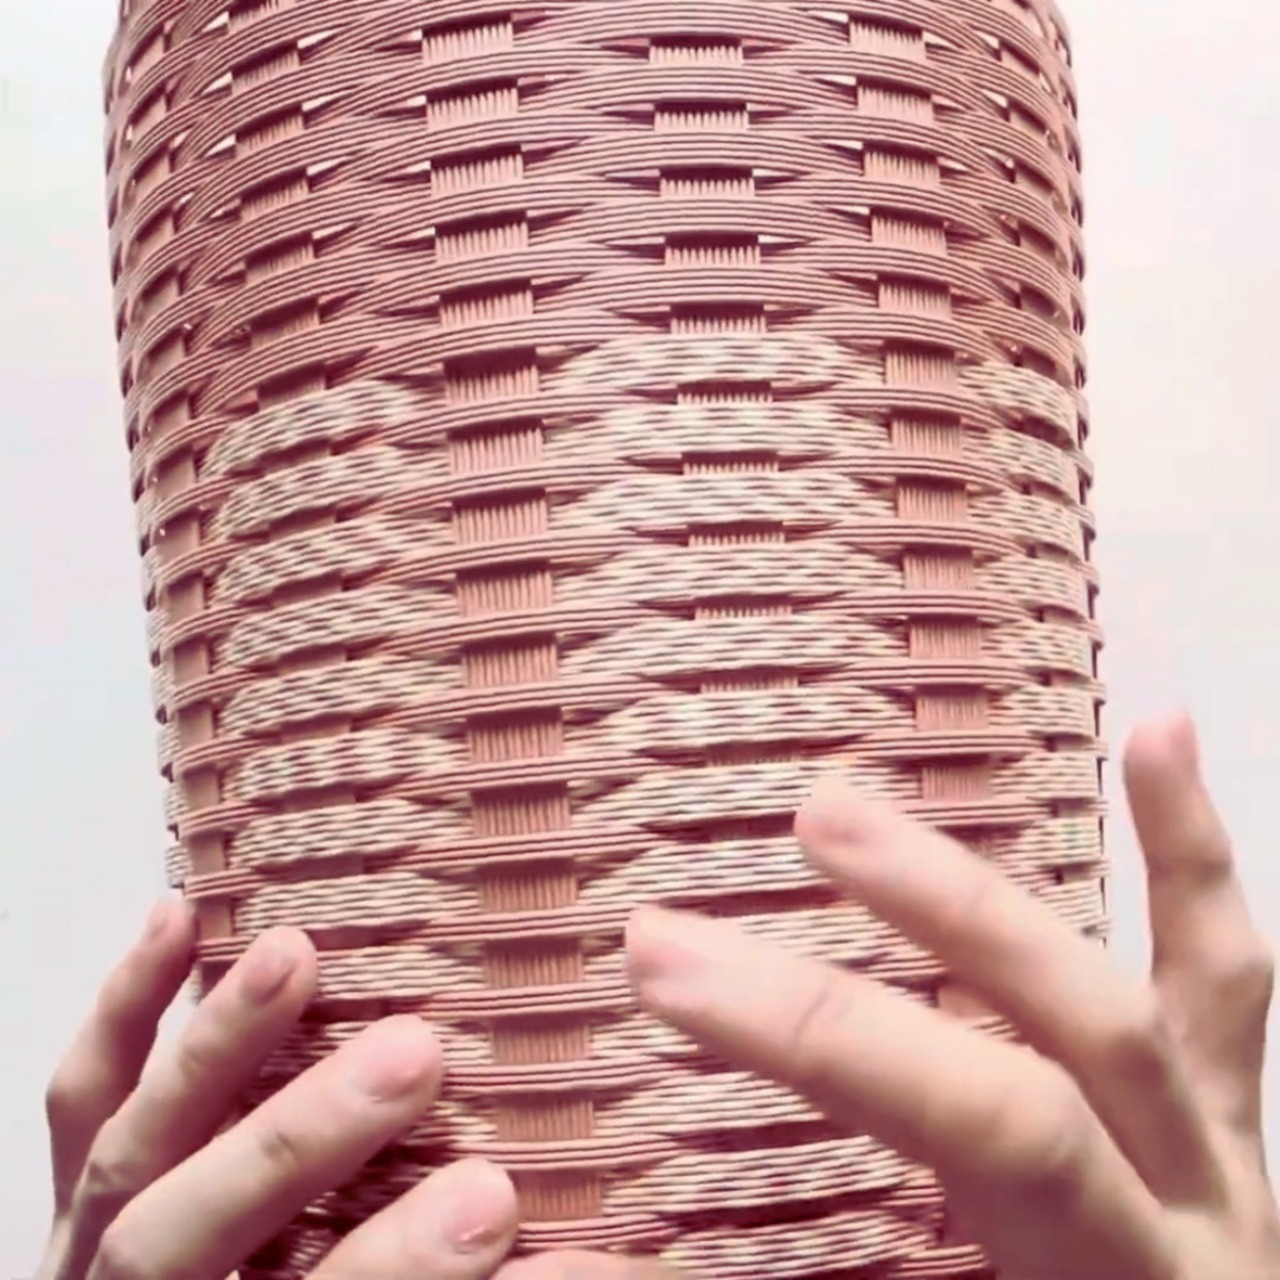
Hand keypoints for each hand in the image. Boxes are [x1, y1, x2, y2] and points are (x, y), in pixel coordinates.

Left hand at [38, 906, 650, 1279]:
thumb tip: (595, 1255)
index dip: (394, 1266)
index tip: (494, 1195)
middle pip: (184, 1233)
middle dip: (295, 1142)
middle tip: (412, 1057)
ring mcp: (84, 1245)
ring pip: (127, 1150)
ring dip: (213, 1048)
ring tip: (294, 956)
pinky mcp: (79, 1187)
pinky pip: (81, 1096)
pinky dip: (124, 1006)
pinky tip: (179, 918)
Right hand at [628, 714, 1279, 1278]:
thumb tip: (563, 1262)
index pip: (967, 1117)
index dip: (814, 1032)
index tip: (666, 962)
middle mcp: (1192, 1212)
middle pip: (1057, 1042)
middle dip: (924, 922)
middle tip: (801, 820)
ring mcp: (1227, 1158)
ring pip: (1161, 996)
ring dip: (1048, 877)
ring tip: (903, 790)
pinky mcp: (1235, 1123)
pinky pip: (1226, 978)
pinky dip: (1190, 856)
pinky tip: (1154, 732)